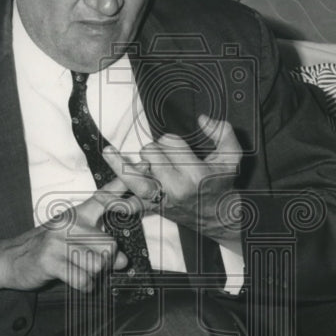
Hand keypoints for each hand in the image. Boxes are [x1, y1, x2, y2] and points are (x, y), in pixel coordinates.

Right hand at [0, 177, 139, 302]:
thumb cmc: (49, 248)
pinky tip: (73, 278)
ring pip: (98, 264)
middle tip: (93, 263)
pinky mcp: (49, 261)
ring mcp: (58, 241)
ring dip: (93, 274)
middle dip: (107, 261)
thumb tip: (122, 260)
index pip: (106, 197)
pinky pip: (82, 279)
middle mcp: (69, 223)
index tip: (147, 171)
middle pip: (110, 244)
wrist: (11, 259)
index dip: (127, 186)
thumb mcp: (74, 236)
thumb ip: (101, 244)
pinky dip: (83, 285)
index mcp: (78, 213)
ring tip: (80, 269)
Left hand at [101, 115, 242, 240]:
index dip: (172, 140)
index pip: (170, 142)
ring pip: (134, 177)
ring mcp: (161, 199)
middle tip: (165, 158)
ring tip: (108, 151)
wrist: (219, 216)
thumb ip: (223, 132)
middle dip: (155, 149)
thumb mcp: (232, 156)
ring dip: (121, 164)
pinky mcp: (153, 209)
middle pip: (150, 153)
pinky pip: (129, 206)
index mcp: (195, 173)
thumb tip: (203, 118)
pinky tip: (102, 193)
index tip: (180, 148)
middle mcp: (176, 187)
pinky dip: (115, 201)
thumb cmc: (221, 183)